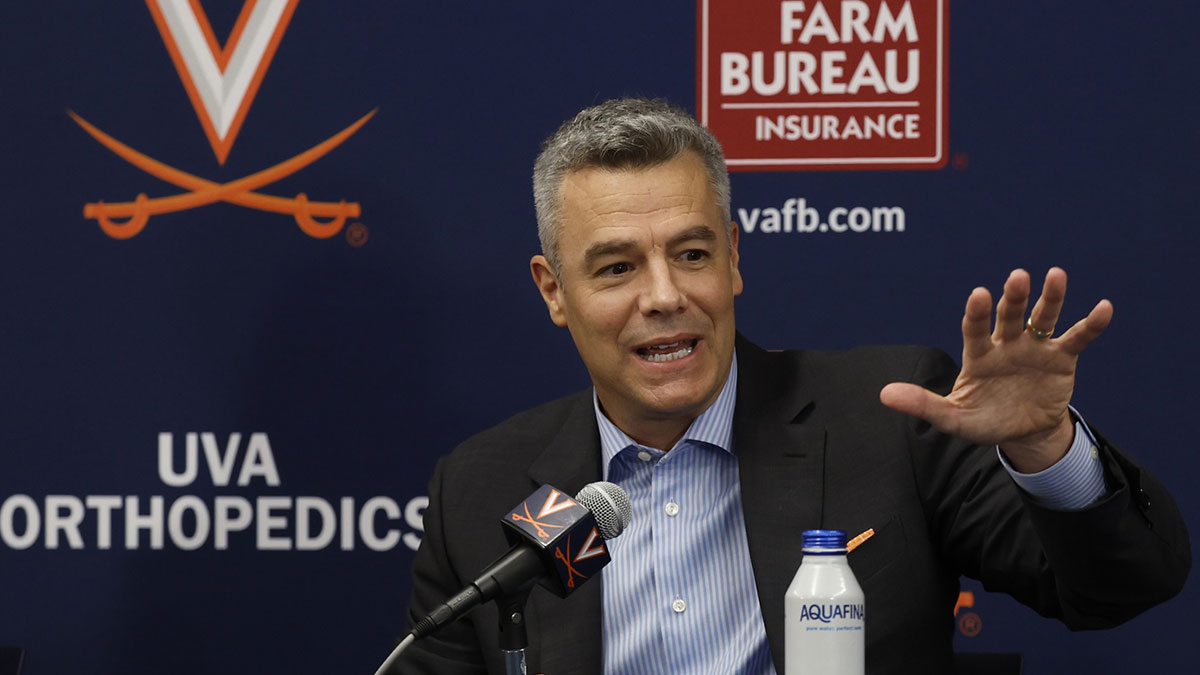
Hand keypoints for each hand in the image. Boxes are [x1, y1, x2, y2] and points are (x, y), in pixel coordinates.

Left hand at [879, 268, 1112, 471]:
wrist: (1023, 433)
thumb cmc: (984, 421)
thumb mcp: (953, 418)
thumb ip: (923, 404)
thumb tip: (884, 394)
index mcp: (979, 355)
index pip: (975, 329)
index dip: (977, 312)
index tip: (979, 294)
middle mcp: (1006, 344)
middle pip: (1009, 315)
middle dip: (1014, 297)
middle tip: (1018, 276)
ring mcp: (1035, 348)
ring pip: (1042, 318)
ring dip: (1050, 298)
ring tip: (1056, 275)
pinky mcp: (1061, 359)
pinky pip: (1076, 338)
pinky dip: (1090, 324)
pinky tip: (1104, 307)